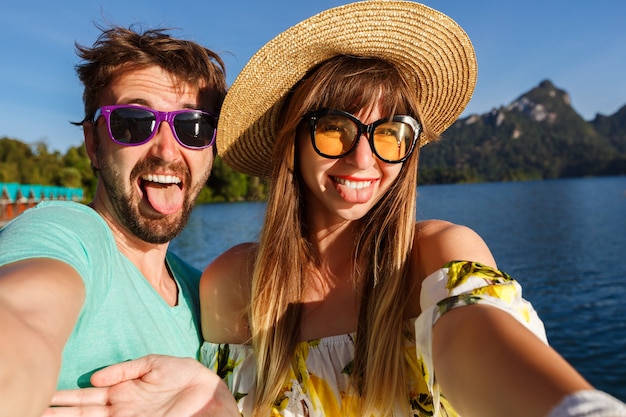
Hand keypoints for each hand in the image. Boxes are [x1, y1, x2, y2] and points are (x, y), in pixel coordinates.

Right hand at [43, 354, 238, 416]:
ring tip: (45, 415)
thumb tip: (94, 377)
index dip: (66, 397)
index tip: (45, 395)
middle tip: (36, 408)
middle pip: (83, 412)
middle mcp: (120, 409)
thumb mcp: (153, 364)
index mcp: (122, 391)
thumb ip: (125, 368)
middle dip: (59, 411)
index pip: (87, 396)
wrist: (208, 391)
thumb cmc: (184, 376)